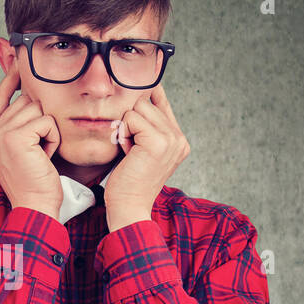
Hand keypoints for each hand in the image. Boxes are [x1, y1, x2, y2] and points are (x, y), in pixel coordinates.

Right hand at [0, 64, 62, 218]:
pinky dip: (53, 138)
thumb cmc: (35, 183)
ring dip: (48, 130)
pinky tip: (46, 156)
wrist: (35, 207)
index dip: (9, 79)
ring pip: (36, 109)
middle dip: (41, 119)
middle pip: (24, 101)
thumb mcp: (22, 151)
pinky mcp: (15, 138)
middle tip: (41, 148)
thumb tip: (26, 94)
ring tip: (42, 154)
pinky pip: (46, 121)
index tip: (18, 63)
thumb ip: (18, 126)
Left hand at [103, 84, 189, 231]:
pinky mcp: (158, 142)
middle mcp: (179, 138)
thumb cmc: (129, 181)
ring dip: (126, 128)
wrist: (129, 207)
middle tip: (131, 147)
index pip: (162, 102)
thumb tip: (137, 96)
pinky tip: (128, 152)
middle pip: (146, 102)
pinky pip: (131, 119)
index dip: (147, 97)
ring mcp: (171, 139)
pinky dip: (123, 134)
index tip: (140, 97)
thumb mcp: (141, 150)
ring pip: (138, 107)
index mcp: (178, 140)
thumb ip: (146, 127)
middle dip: (131, 122)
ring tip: (130, 150)